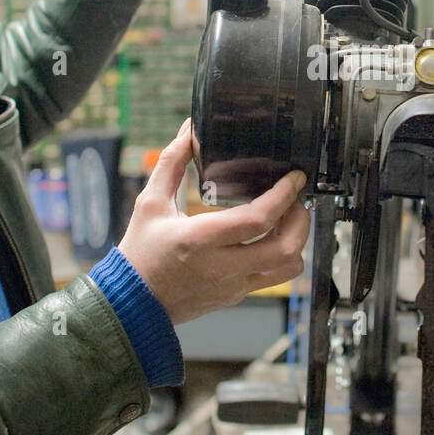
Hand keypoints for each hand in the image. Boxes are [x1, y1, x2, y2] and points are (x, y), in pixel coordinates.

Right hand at [117, 120, 309, 323]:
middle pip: (284, 247)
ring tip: (287, 220)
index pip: (257, 219)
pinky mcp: (237, 295)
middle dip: (300, 218)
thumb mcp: (149, 203)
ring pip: (288, 268)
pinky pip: (275, 278)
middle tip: (295, 199)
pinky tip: (271, 238)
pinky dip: (282, 256)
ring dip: (296, 241)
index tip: (294, 178)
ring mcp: (233, 285)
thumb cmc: (141, 252)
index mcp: (199, 240)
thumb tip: (189, 131)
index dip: (283, 196)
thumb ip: (171, 163)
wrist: (133, 302)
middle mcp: (222, 266)